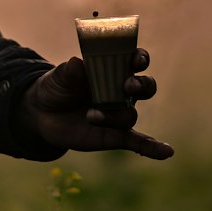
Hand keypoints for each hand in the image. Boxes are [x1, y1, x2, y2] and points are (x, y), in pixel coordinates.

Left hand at [15, 50, 173, 159]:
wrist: (43, 114)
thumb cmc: (56, 87)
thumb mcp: (58, 76)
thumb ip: (69, 71)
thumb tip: (77, 63)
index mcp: (112, 69)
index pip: (134, 60)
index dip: (140, 58)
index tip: (136, 59)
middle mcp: (121, 91)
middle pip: (145, 86)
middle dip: (141, 85)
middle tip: (127, 86)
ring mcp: (119, 113)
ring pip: (130, 114)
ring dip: (115, 116)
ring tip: (91, 115)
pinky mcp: (115, 136)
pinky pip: (139, 142)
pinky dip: (153, 147)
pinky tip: (167, 152)